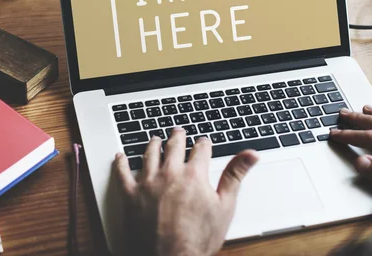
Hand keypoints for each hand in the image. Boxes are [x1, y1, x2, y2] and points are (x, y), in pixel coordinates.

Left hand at [114, 128, 258, 255]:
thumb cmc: (198, 239)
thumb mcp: (225, 207)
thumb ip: (235, 176)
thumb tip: (251, 154)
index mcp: (194, 175)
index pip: (200, 150)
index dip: (204, 144)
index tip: (204, 142)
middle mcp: (170, 173)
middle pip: (174, 146)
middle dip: (178, 137)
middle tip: (178, 132)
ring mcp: (148, 183)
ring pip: (149, 154)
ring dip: (153, 144)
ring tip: (155, 139)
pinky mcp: (130, 195)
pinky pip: (122, 172)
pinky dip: (121, 162)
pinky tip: (120, 156)